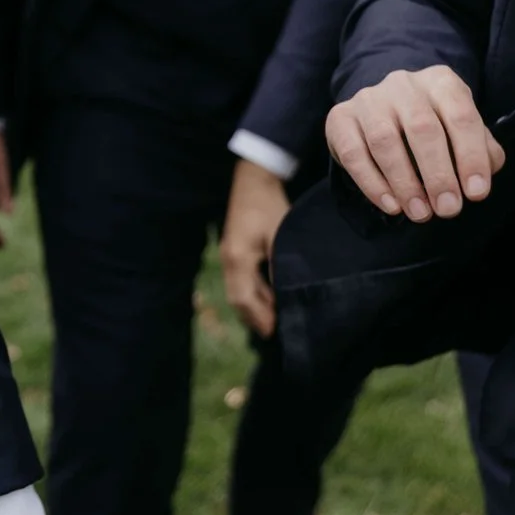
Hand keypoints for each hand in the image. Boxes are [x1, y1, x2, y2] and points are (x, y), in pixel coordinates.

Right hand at [219, 158, 291, 337]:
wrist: (253, 180)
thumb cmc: (270, 206)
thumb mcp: (280, 238)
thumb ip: (280, 268)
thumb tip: (286, 295)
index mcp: (238, 258)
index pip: (244, 298)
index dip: (259, 318)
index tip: (274, 333)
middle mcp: (228, 259)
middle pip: (237, 299)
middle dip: (255, 318)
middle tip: (275, 334)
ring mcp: (227, 254)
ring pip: (237, 291)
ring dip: (253, 307)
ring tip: (273, 320)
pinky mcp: (232, 250)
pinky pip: (239, 281)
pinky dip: (251, 294)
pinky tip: (268, 298)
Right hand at [323, 64, 505, 222]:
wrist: (385, 111)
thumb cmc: (435, 127)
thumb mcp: (463, 132)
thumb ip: (481, 151)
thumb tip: (477, 179)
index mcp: (441, 82)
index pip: (461, 116)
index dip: (471, 156)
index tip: (476, 193)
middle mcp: (403, 84)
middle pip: (422, 128)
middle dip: (438, 174)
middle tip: (448, 209)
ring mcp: (368, 98)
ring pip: (384, 140)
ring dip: (404, 183)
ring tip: (420, 213)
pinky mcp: (340, 117)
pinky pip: (353, 153)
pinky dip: (372, 183)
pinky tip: (391, 206)